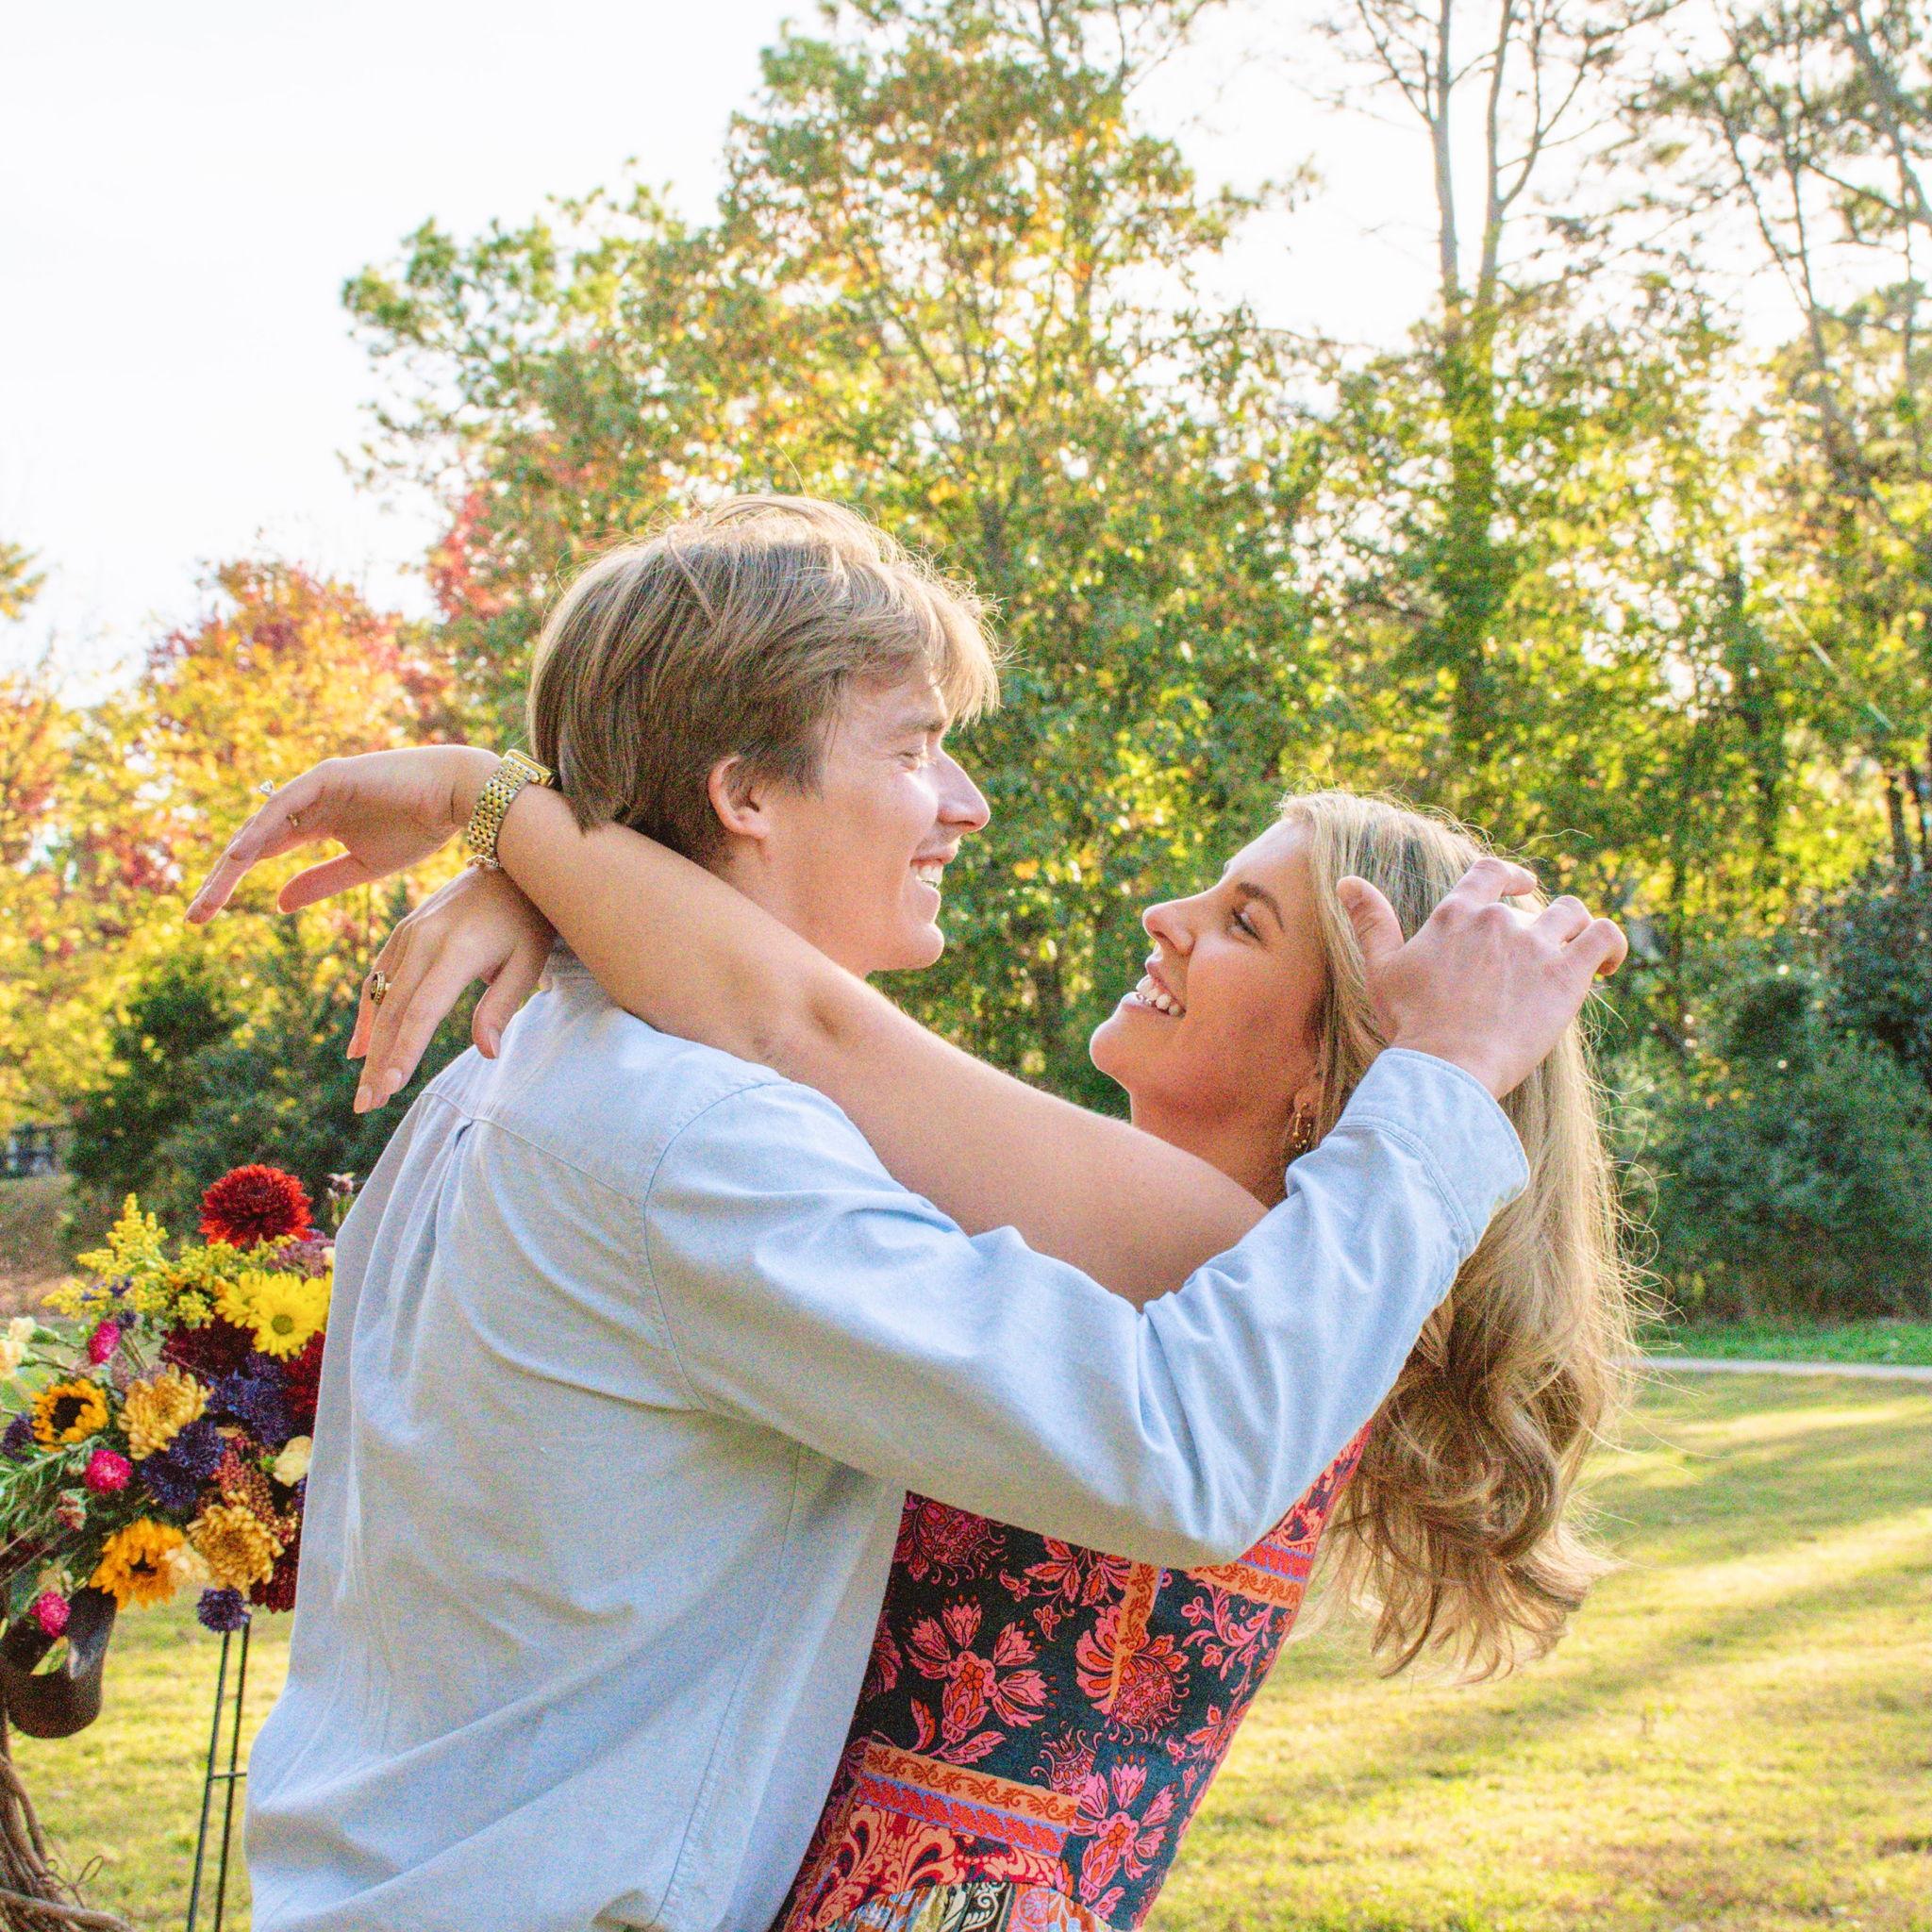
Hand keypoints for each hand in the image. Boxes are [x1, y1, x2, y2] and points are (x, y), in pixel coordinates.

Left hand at [185, 746, 499, 924]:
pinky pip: (284, 806)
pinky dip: (261, 830)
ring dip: (233, 862)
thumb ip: (321, 882)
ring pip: (261, 826)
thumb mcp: (364, 868)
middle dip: (222, 879)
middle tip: (194, 916)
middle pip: (253, 842)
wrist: (459, 796)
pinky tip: (240, 857)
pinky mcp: (327, 776)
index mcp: (317, 822)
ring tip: (209, 895)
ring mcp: (314, 787)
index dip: (234, 883)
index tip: (207, 916)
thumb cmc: (421, 827)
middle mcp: (308, 803)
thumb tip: (278, 904)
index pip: (263, 853)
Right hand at [350, 865, 555, 1111]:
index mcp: (456, 951)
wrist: (511, 863)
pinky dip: (366, 1014)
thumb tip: (488, 1053)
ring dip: (369, 1045)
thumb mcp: (528, 961)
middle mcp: (423, 941)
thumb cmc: (528, 920)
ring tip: (365, 1089)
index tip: (389, 1089)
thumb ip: (501, 1006)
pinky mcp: (404, 931)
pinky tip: (358, 1048)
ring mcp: (409, 934)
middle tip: (368, 1105)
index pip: (422, 1012)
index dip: (403, 1052)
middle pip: (393, 1011)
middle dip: (378, 1062)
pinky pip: (378, 976)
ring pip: (380, 997)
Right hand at [1337, 858, 1627, 1100]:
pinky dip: (1612, 946)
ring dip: (1577, 930)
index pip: (1491, 872)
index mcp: (1456, 913)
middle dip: (1541, 926)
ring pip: (1574, 913)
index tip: (1523, 885)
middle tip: (1537, 961)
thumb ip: (1371, 921)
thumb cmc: (1411, 1023)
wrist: (1446, 1065)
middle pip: (1536, 903)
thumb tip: (1347, 881)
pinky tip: (1607, 967)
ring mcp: (1535, 945)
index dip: (1512, 875)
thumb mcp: (1382, 968)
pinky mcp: (1567, 975)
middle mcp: (1498, 920)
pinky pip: (1605, 938)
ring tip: (1577, 958)